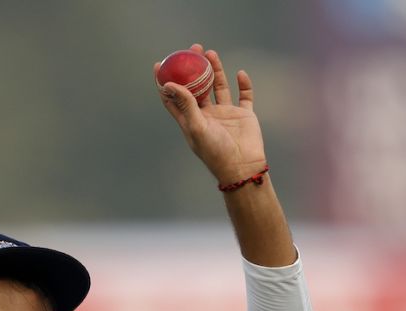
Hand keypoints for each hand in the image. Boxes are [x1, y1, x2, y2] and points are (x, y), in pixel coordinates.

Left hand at [155, 44, 267, 184]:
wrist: (242, 166)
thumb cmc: (215, 151)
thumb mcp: (196, 126)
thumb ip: (185, 104)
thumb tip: (167, 83)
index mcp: (190, 120)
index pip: (173, 97)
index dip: (165, 81)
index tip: (160, 63)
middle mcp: (206, 115)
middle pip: (197, 86)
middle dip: (194, 68)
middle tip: (193, 49)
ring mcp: (225, 114)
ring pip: (219, 86)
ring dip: (216, 70)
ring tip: (211, 53)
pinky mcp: (243, 115)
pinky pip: (244, 95)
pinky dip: (244, 84)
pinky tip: (240, 73)